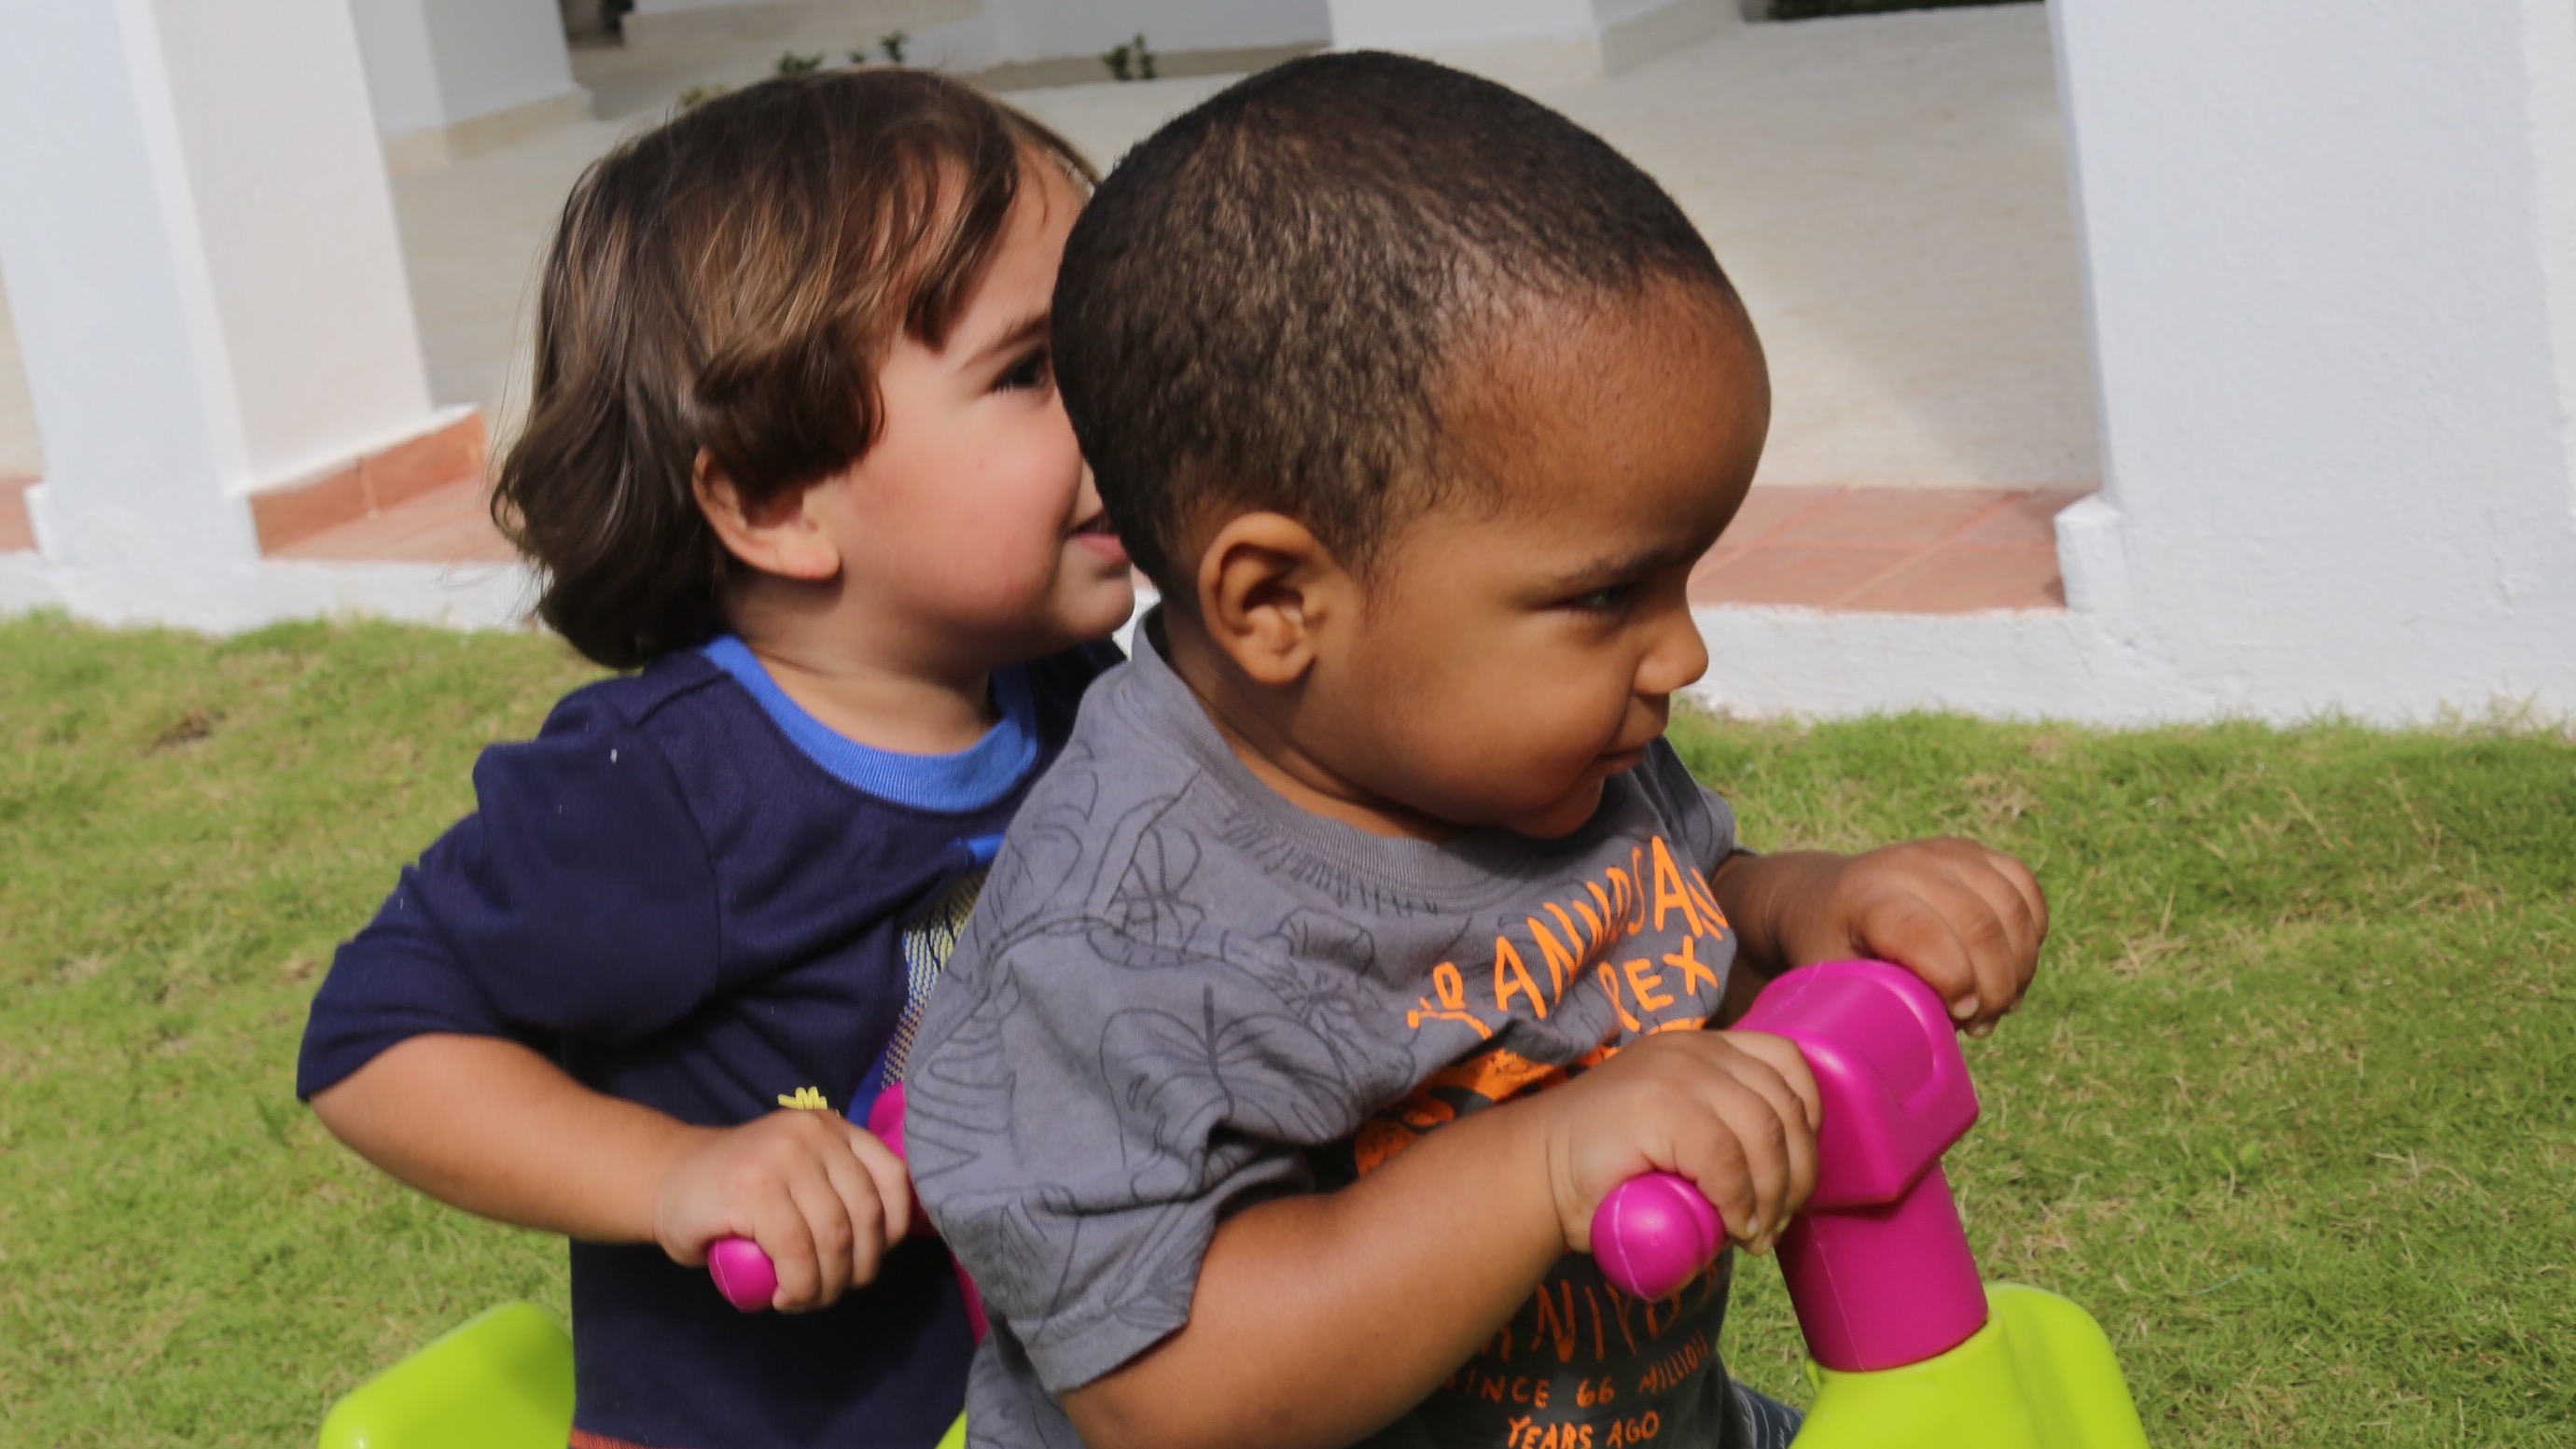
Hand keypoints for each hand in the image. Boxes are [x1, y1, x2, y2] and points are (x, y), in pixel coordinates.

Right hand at [653, 1109, 912, 1311]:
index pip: (892, 1176)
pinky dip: (799, 1285)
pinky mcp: (755, 1189)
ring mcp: (783, 1157)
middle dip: (859, 1267)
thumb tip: (882, 1242)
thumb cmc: (735, 1191)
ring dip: (828, 1284)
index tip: (872, 1258)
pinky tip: (785, 1296)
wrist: (664, 1181)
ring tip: (806, 1298)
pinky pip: (798, 1251)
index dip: (894, 1228)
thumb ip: (836, 1190)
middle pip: (866, 1213)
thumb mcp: (798, 1175)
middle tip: (829, 1292)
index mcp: (831, 1128)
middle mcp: (813, 1134)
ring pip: (835, 1236)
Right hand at [1535, 1030, 1820, 1257]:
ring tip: (1754, 1233)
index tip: (1795, 1173)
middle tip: (1774, 1224)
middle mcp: (1694, 1049)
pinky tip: (1732, 1228)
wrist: (1533, 1174)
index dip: (1809, 1119)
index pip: (1787, 1061)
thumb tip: (1785, 1182)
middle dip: (1797, 1174)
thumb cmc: (1605, 1169)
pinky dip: (1741, 1201)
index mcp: (1703, 1047)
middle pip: (1784, 1104)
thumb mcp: (1678, 1133)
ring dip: (1773, 1194)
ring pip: (1764, 1132)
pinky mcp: (1659, 1104)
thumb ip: (1722, 1132)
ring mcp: (1676, 1072)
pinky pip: (1728, 1158)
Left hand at [1753, 839, 2047, 1035]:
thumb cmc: (1827, 953)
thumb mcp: (1832, 986)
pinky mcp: (1972, 851)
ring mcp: (1943, 853)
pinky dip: (2031, 933)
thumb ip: (1873, 1014)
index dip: (1955, 982)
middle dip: (1996, 988)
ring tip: (1997, 1001)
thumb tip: (1922, 1057)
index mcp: (1864, 899)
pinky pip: (2025, 887)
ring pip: (2011, 910)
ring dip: (2019, 967)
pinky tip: (2011, 963)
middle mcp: (1906, 866)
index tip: (1960, 1017)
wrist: (1819, 897)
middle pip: (1981, 927)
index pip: (1926, 935)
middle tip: (1979, 1024)